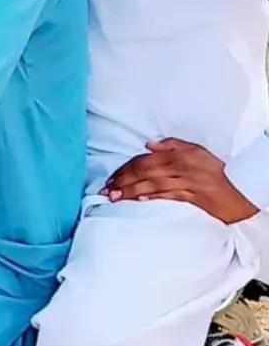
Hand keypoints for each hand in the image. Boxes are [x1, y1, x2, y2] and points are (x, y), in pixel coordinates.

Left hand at [100, 137, 259, 224]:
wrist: (240, 186)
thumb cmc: (217, 169)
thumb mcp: (195, 150)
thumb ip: (171, 145)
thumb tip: (148, 144)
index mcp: (177, 155)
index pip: (144, 160)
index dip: (126, 168)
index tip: (112, 177)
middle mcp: (178, 168)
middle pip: (144, 173)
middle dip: (123, 181)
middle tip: (106, 190)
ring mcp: (184, 184)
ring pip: (152, 186)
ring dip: (131, 191)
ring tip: (114, 197)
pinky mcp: (190, 199)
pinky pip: (168, 197)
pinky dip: (152, 198)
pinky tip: (138, 201)